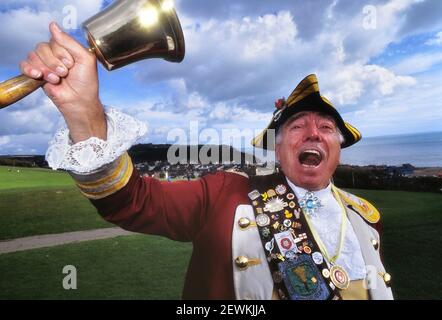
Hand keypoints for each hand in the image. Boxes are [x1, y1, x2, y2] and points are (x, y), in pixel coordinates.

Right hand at [20, 22, 106, 142]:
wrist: (79, 101)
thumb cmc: (86, 82)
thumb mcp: (85, 58)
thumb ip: (69, 42)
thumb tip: (53, 25)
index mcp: (66, 48)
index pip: (55, 40)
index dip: (62, 52)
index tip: (71, 64)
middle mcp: (54, 54)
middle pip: (43, 47)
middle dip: (54, 62)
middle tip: (65, 73)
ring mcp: (45, 63)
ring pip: (34, 55)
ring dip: (46, 69)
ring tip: (56, 79)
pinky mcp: (37, 74)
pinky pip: (25, 64)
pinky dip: (30, 69)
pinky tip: (38, 75)